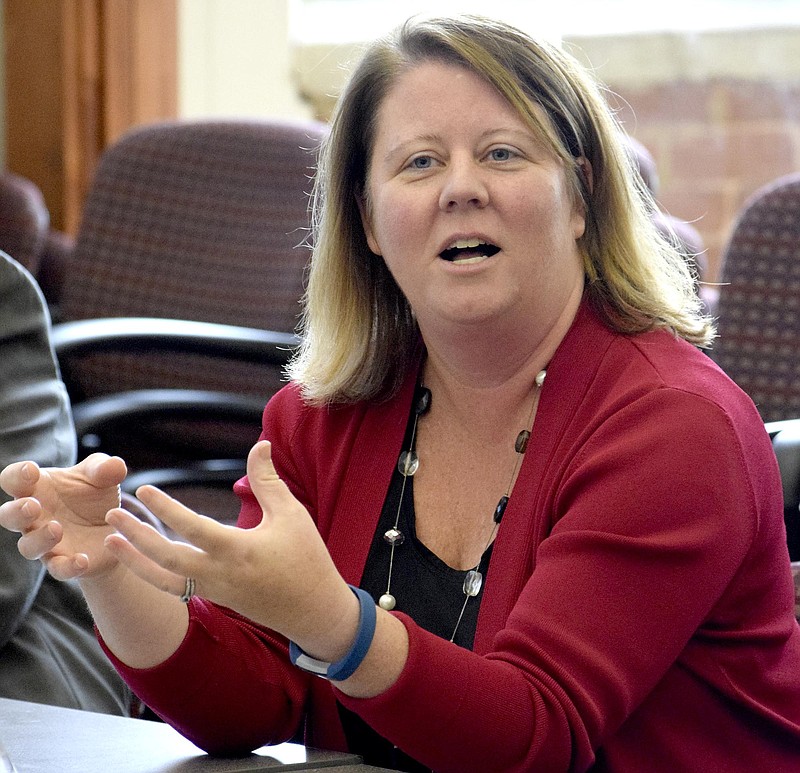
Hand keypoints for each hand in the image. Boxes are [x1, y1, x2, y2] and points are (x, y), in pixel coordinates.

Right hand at [0, 454, 126, 579]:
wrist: (115, 529)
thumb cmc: (96, 496)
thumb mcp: (103, 477)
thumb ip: (105, 468)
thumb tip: (115, 465)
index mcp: (37, 489)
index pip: (13, 479)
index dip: (17, 475)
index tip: (32, 470)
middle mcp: (35, 517)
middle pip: (9, 516)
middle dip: (16, 511)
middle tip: (32, 506)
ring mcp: (46, 542)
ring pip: (28, 546)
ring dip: (39, 539)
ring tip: (56, 528)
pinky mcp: (63, 562)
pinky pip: (58, 569)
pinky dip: (67, 566)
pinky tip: (82, 560)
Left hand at [104, 441, 357, 653]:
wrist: (314, 610)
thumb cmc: (306, 557)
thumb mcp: (291, 514)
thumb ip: (268, 480)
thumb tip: (260, 444)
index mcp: (238, 550)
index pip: (191, 527)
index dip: (165, 507)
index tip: (144, 489)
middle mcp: (219, 574)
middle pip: (166, 558)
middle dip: (136, 536)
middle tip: (111, 514)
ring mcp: (214, 590)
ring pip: (164, 579)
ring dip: (135, 560)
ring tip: (112, 541)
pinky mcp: (216, 599)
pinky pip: (176, 588)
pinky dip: (154, 574)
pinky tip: (143, 560)